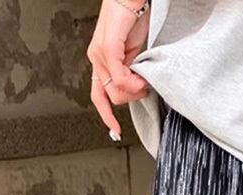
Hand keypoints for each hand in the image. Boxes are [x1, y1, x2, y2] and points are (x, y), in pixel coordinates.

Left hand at [87, 0, 151, 139]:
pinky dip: (133, 83)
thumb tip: (138, 88)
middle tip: (145, 87)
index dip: (106, 115)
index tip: (115, 130)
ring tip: (146, 80)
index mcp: (101, 59)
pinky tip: (143, 79)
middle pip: (111, 97)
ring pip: (115, 91)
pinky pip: (118, 78)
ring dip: (135, 91)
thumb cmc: (136, 15)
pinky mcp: (108, 47)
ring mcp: (100, 52)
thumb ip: (132, 69)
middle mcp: (97, 57)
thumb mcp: (134, 50)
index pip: (98, 95)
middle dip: (131, 98)